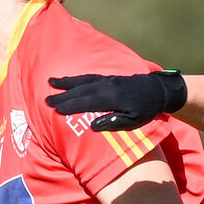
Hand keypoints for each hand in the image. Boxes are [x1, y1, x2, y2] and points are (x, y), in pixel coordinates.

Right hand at [45, 70, 186, 130]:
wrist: (158, 90)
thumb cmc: (146, 109)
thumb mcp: (134, 120)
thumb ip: (114, 122)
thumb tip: (93, 126)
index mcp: (112, 98)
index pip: (87, 102)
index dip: (70, 105)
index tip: (55, 110)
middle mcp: (107, 87)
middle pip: (81, 91)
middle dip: (63, 95)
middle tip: (46, 100)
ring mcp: (107, 80)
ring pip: (83, 81)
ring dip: (66, 83)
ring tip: (51, 82)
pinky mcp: (108, 77)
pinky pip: (89, 77)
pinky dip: (77, 78)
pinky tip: (69, 80)